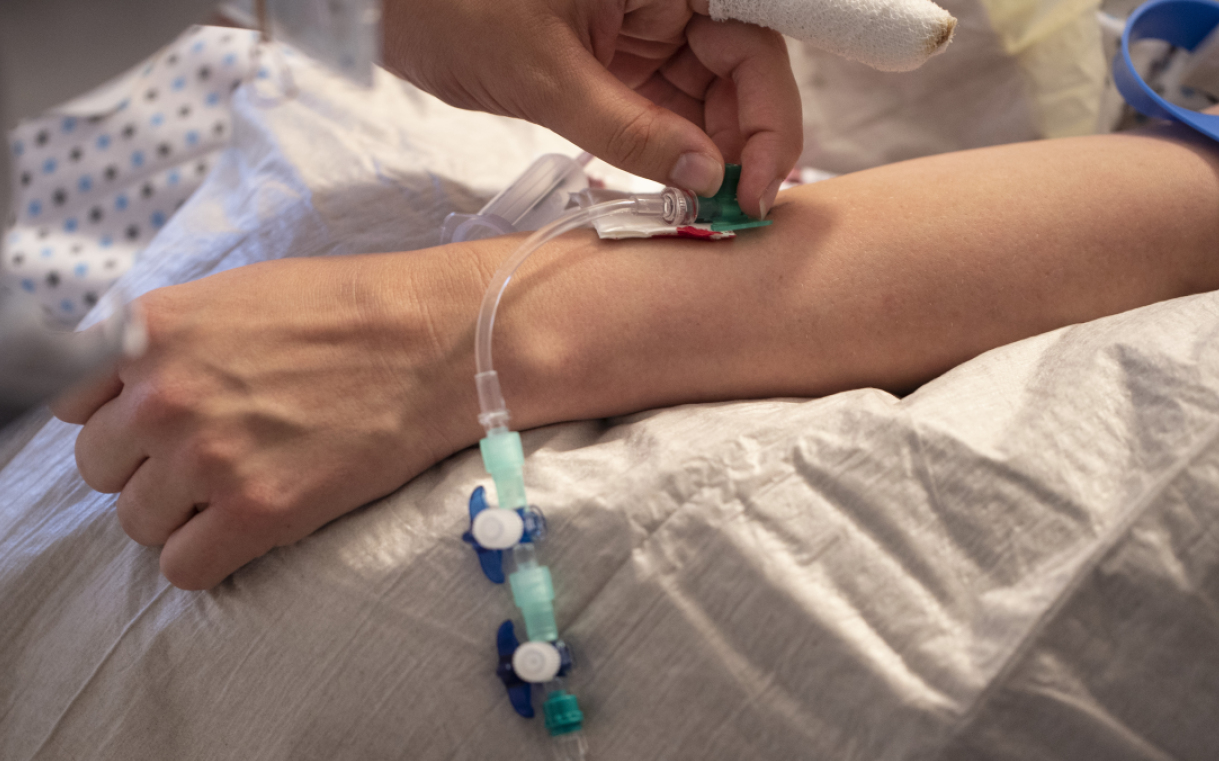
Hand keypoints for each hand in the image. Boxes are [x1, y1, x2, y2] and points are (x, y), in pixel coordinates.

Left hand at [49, 250, 488, 589]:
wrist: (434, 341)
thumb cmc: (347, 311)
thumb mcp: (232, 295)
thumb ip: (164, 341)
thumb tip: (124, 384)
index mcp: (149, 334)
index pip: (70, 404)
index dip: (117, 419)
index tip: (157, 427)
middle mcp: (163, 397)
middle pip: (100, 468)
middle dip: (147, 468)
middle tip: (210, 460)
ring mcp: (207, 458)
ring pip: (138, 522)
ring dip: (179, 516)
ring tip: (236, 493)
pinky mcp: (258, 512)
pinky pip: (185, 567)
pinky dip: (207, 559)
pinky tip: (243, 532)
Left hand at [380, 0, 800, 217]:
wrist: (381, 0)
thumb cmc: (453, 2)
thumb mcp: (544, 74)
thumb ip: (631, 130)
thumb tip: (706, 180)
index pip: (753, 44)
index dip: (770, 119)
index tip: (759, 188)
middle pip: (741, 74)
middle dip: (743, 146)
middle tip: (733, 215)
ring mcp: (643, 26)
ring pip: (707, 97)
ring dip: (710, 158)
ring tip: (704, 214)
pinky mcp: (616, 58)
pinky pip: (664, 108)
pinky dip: (672, 153)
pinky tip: (676, 194)